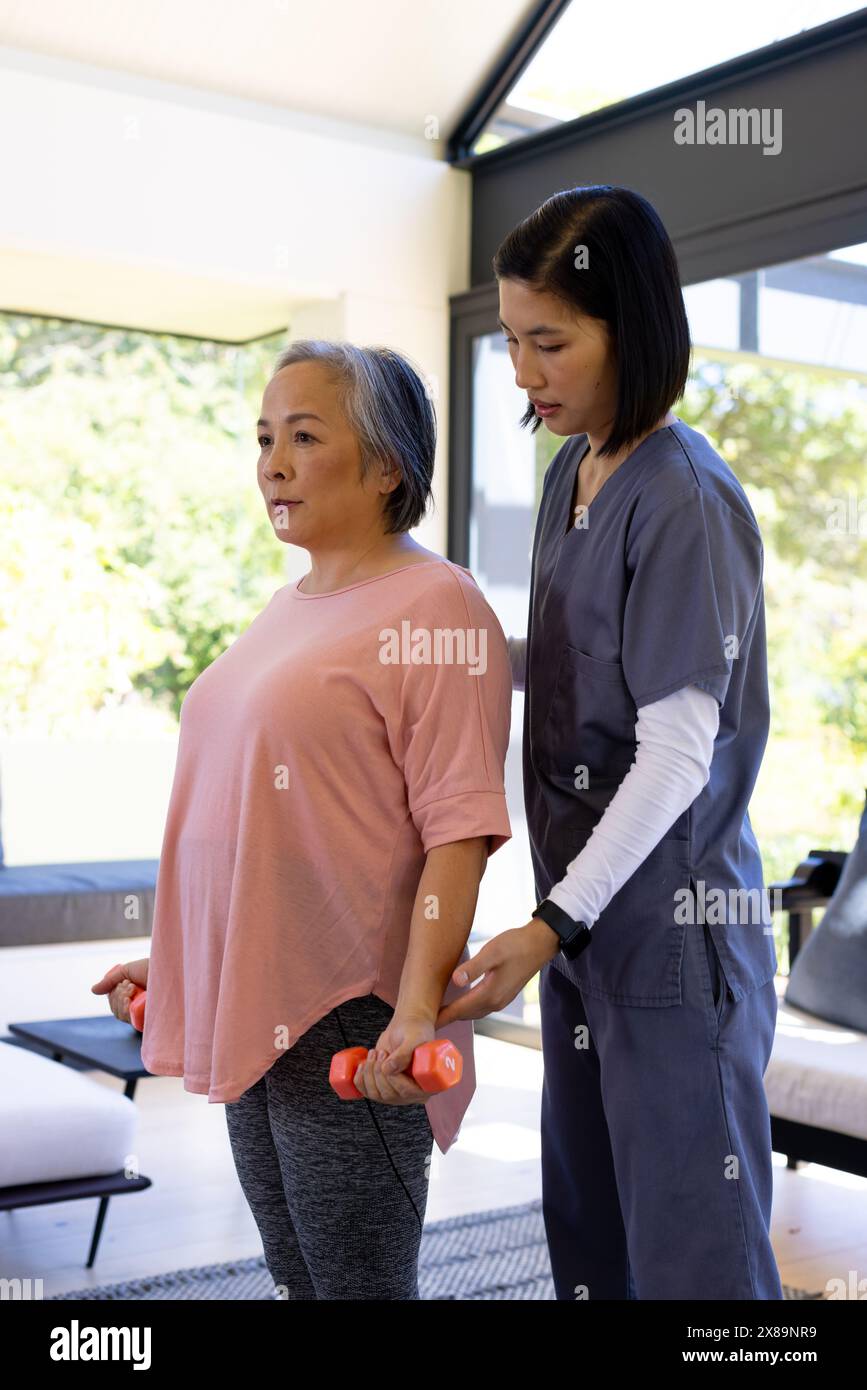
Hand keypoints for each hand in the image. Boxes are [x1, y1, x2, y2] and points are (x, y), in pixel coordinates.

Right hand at [91, 957, 149, 1024]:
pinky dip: (124, 1010)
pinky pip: (129, 1020)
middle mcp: (141, 1010)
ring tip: (133, 988)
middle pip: (117, 1011)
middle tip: (130, 985)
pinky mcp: (150, 1021)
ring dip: (121, 1000)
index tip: (125, 983)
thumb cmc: (155, 967)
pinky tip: (129, 1000)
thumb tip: (93, 990)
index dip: (115, 995)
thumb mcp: (128, 971)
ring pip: (121, 1015)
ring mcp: (146, 1016)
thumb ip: (111, 980)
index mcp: (136, 999)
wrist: (173, 968)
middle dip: (117, 996)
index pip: (116, 1005)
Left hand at [350, 1010, 436, 1105]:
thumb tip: (389, 1069)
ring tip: (374, 1053)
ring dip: (369, 1073)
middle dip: (379, 1072)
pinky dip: (360, 1080)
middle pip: (389, 1095)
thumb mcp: (414, 1038)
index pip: (408, 1093)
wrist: (405, 1028)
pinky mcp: (383, 1088)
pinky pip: (367, 1092)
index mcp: (427, 1085)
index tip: (387, 1060)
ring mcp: (396, 1093)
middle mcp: (412, 1093)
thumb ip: (405, 1052)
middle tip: (381, 1052)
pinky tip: (362, 1065)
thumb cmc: (415, 1030)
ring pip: (376, 1094)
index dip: (394, 1080)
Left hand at [434, 920, 560, 1027]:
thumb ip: (473, 968)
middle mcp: (495, 1002)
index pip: (458, 1010)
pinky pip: (480, 1008)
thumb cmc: (515, 945)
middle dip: (445, 1018)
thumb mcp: (492, 952)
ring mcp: (500, 1000)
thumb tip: (455, 981)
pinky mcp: (503, 995)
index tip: (424, 1025)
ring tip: (438, 1013)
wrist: (540, 945)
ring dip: (456, 1014)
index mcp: (489, 994)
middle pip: (464, 1015)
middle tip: (424, 1021)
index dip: (440, 1017)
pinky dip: (466, 1008)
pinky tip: (459, 1002)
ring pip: (472, 1012)